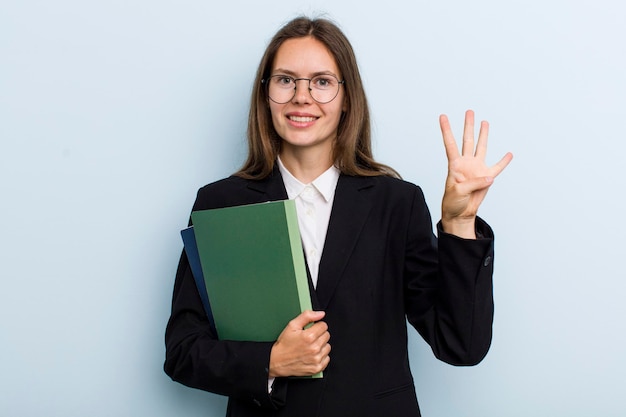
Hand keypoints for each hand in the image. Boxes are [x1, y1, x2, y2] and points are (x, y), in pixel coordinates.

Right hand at [269, 310, 330, 377]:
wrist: (277, 361)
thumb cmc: (284, 344)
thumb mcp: (292, 326)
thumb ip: (307, 316)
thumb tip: (320, 314)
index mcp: (309, 337)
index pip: (324, 326)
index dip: (316, 326)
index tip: (311, 329)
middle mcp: (314, 348)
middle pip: (326, 335)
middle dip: (319, 335)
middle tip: (309, 338)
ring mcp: (316, 359)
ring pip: (327, 346)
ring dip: (321, 346)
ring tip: (309, 347)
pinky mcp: (317, 368)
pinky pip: (327, 358)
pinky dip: (321, 356)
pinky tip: (312, 355)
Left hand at [440, 110, 512, 237]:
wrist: (460, 213)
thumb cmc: (452, 202)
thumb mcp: (458, 192)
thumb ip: (473, 183)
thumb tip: (489, 177)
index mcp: (454, 165)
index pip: (450, 144)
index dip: (446, 130)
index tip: (442, 116)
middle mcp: (466, 163)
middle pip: (467, 140)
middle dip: (468, 126)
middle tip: (469, 112)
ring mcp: (476, 169)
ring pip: (481, 148)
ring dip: (483, 135)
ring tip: (484, 122)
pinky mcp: (486, 178)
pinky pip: (497, 167)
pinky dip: (504, 162)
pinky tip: (509, 154)